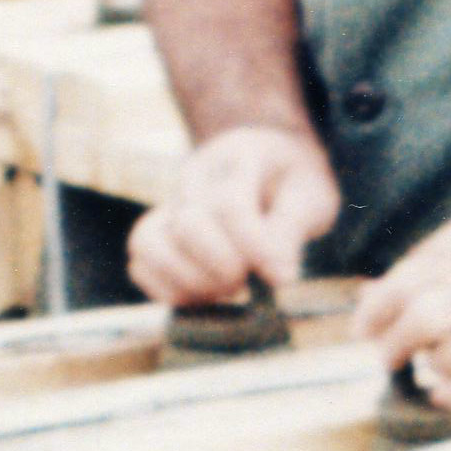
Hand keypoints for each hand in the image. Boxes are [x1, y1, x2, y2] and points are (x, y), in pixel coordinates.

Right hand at [131, 127, 340, 309]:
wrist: (267, 165)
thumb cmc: (292, 183)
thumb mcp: (309, 195)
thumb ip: (291, 230)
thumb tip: (278, 278)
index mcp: (237, 156)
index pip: (230, 205)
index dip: (254, 248)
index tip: (281, 277)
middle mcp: (194, 176)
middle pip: (186, 225)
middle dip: (221, 266)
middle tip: (248, 279)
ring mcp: (169, 203)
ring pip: (148, 243)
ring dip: (190, 281)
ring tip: (224, 290)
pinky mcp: (156, 231)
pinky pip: (141, 266)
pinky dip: (169, 291)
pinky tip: (205, 295)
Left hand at [357, 176, 450, 410]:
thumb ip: (430, 261)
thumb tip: (369, 296)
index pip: (408, 279)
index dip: (376, 311)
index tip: (365, 329)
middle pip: (429, 315)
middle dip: (396, 343)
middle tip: (387, 356)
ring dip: (434, 366)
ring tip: (432, 366)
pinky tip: (444, 394)